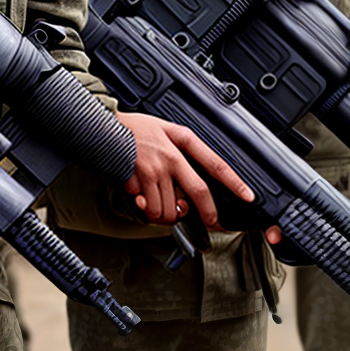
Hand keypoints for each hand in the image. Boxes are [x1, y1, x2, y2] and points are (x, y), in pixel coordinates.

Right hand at [116, 111, 253, 226]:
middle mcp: (170, 156)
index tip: (248, 196)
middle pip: (198, 192)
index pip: (214, 163)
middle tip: (211, 223)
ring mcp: (153, 170)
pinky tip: (143, 198)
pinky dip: (147, 210)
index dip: (234, 182)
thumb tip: (185, 191)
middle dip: (208, 214)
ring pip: (171, 208)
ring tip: (159, 201)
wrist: (101, 127)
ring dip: (167, 213)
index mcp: (181, 140)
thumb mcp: (165, 130)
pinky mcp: (137, 181)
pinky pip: (149, 209)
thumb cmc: (134, 129)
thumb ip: (180, 156)